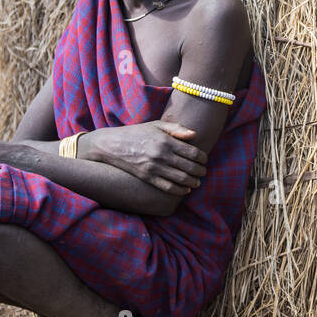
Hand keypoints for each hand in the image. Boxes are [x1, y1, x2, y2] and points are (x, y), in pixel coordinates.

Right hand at [79, 121, 206, 193]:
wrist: (112, 145)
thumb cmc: (136, 133)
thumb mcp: (156, 125)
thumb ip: (176, 128)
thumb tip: (194, 134)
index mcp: (165, 140)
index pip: (192, 152)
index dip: (202, 158)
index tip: (204, 159)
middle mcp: (161, 154)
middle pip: (189, 166)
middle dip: (200, 171)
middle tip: (204, 172)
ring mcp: (153, 167)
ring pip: (181, 178)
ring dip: (193, 181)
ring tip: (197, 182)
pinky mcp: (147, 177)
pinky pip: (167, 187)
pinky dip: (179, 190)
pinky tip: (185, 189)